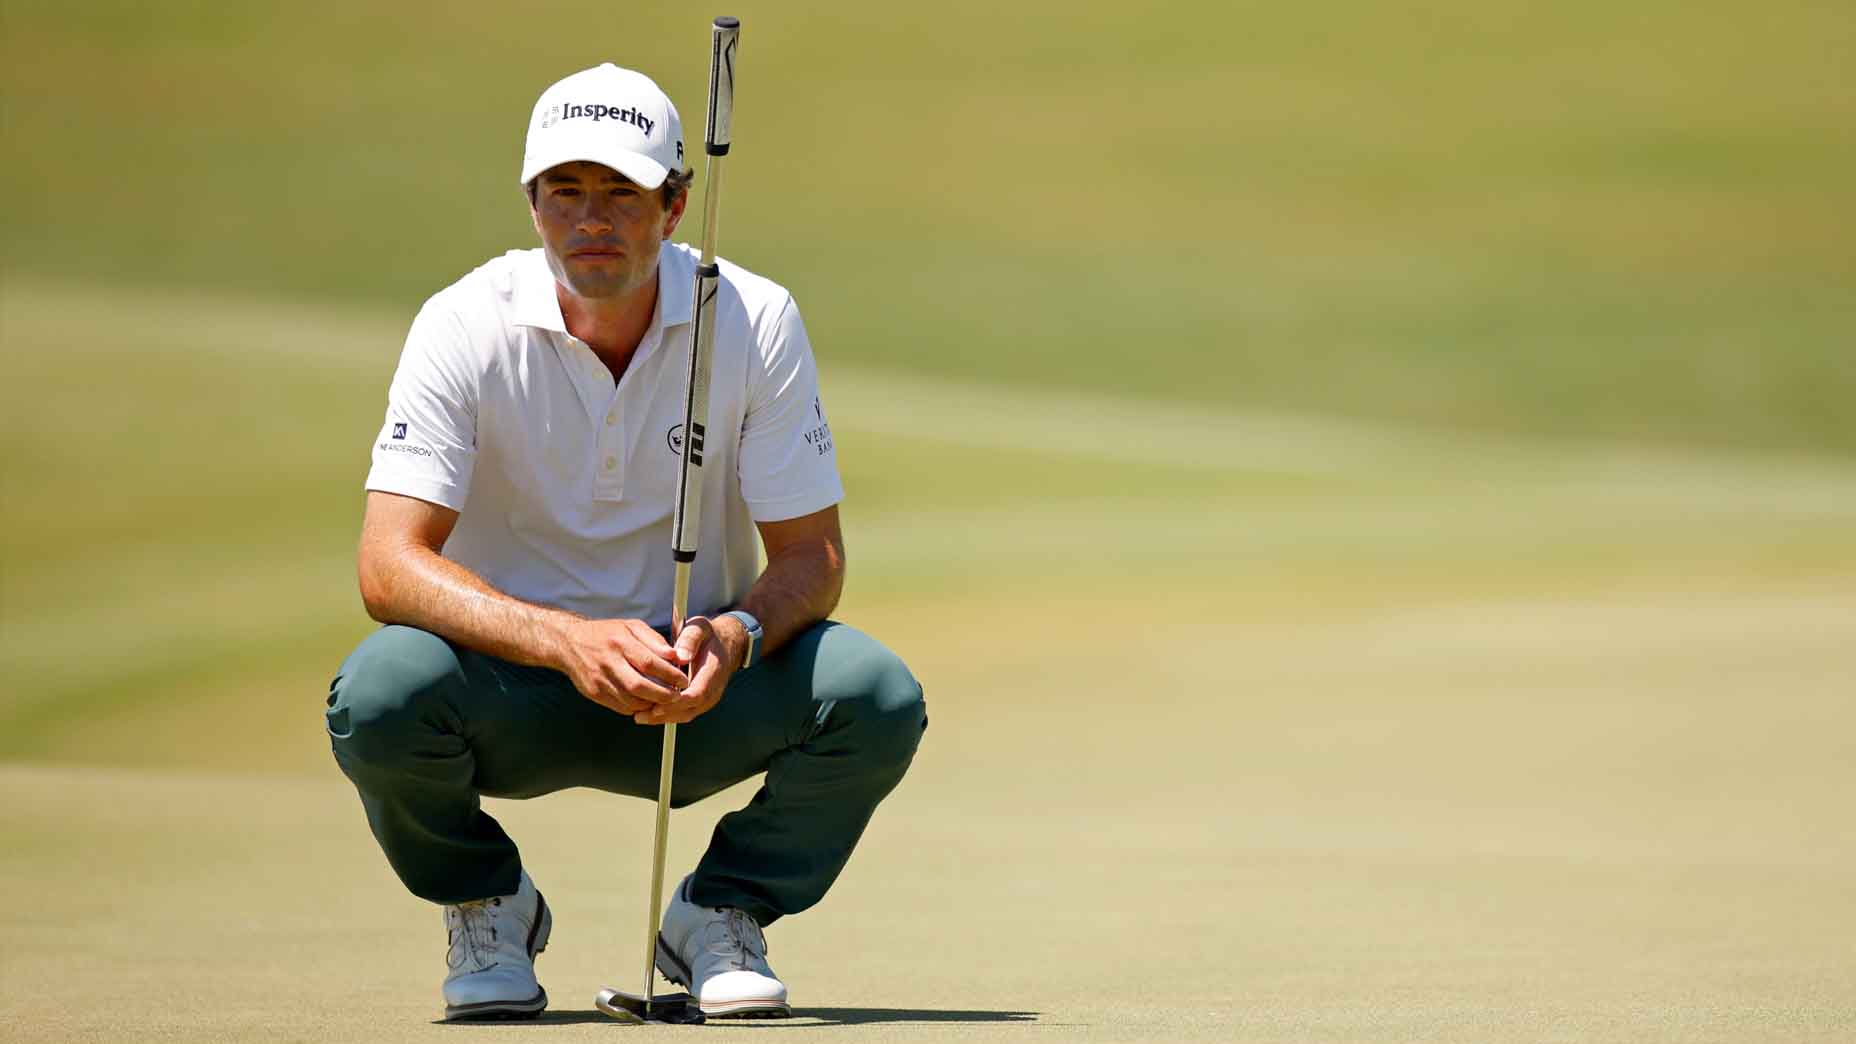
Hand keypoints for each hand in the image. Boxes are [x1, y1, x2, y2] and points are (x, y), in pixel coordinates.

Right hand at [553, 617, 689, 715]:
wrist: (570, 643)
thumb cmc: (606, 634)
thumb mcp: (631, 627)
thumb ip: (655, 641)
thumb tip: (676, 656)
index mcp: (620, 642)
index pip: (649, 662)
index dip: (669, 674)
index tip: (683, 680)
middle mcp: (608, 662)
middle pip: (639, 686)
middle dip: (663, 695)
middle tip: (677, 695)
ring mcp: (599, 680)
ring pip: (631, 700)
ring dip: (651, 704)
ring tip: (664, 700)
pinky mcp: (594, 693)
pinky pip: (620, 707)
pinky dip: (637, 707)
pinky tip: (646, 702)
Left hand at [629, 614, 746, 725]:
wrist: (724, 645)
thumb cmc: (708, 636)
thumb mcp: (699, 629)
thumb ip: (690, 640)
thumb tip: (681, 656)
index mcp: (713, 673)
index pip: (696, 694)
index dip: (676, 702)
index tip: (656, 705)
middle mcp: (713, 690)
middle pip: (689, 710)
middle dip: (665, 715)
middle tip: (641, 716)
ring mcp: (708, 698)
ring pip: (686, 715)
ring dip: (663, 718)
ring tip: (641, 717)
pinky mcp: (700, 702)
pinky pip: (684, 713)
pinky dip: (667, 715)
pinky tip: (649, 714)